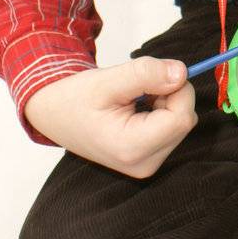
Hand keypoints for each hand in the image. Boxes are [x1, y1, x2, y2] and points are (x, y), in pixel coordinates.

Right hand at [24, 56, 197, 177]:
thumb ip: (146, 73)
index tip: (152, 76)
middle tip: (136, 88)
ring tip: (131, 99)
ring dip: (164, 102)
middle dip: (169, 94)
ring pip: (181, 123)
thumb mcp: (107, 79)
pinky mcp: (149, 159)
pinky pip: (173, 128)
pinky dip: (161, 111)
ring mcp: (147, 165)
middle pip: (184, 121)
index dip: (176, 89)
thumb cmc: (75, 98)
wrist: (53, 115)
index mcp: (131, 148)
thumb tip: (182, 73)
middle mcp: (143, 164)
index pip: (181, 117)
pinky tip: (135, 109)